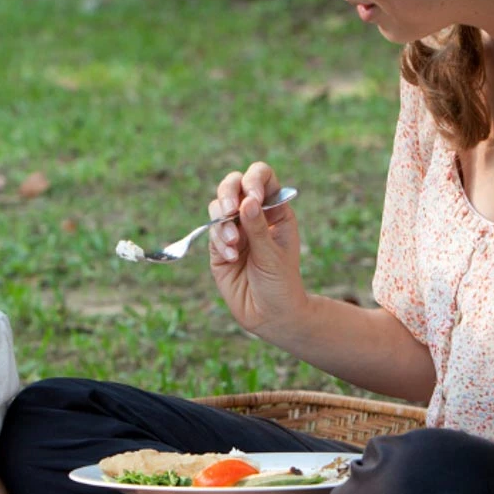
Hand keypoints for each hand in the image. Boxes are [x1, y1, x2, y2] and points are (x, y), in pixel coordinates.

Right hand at [208, 162, 308, 337]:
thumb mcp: (273, 255)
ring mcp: (235, 229)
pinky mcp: (219, 246)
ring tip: (234, 245)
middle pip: (233, 184)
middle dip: (228, 193)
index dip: (254, 179)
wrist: (269, 315)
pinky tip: (231, 258)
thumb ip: (257, 228)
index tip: (251, 196)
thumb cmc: (281, 284)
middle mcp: (253, 214)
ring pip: (218, 206)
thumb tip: (247, 200)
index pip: (262, 177)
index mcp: (275, 210)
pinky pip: (211, 231)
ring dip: (222, 222)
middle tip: (229, 210)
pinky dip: (219, 241)